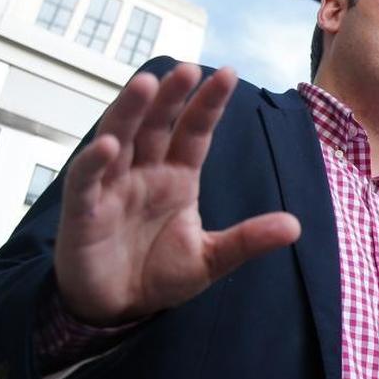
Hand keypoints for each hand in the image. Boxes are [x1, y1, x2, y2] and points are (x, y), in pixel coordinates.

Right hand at [54, 64, 300, 324]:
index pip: (195, 132)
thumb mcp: (210, 258)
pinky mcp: (83, 210)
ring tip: (146, 83)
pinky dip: (94, 161)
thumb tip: (295, 226)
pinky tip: (108, 144)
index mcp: (177, 177)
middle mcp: (144, 173)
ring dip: (130, 111)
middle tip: (188, 68)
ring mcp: (112, 187)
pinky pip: (86, 179)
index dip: (208, 105)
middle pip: (157, 125)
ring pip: (120, 138)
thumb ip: (248, 240)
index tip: (228, 73)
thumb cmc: (157, 275)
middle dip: (171, 96)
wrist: (118, 309)